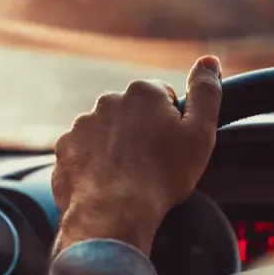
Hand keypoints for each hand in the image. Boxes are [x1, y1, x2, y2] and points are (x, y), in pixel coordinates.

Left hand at [51, 56, 222, 255]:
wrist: (114, 213)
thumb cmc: (162, 176)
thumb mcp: (200, 133)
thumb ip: (206, 92)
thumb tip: (208, 61)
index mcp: (143, 92)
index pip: (163, 98)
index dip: (172, 124)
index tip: (172, 147)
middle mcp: (108, 101)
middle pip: (132, 114)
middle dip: (141, 134)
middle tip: (152, 165)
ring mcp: (82, 125)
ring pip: (106, 133)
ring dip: (116, 149)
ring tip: (128, 178)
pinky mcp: (64, 150)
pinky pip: (83, 153)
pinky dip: (93, 166)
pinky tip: (106, 185)